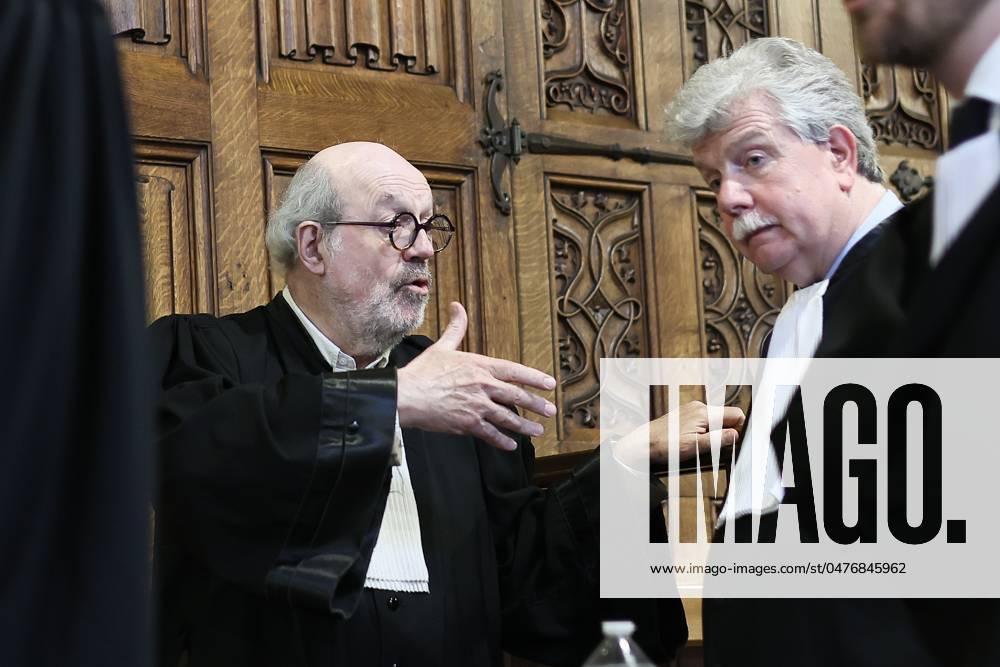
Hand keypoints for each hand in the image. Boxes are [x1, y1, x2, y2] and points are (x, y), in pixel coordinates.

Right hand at [397, 302, 556, 450]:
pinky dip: (502, 441)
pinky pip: (491, 434)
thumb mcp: (442, 346)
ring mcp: (477, 406)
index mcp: (480, 366)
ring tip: (538, 430)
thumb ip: (456, 328)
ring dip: (525, 426)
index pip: (515, 372)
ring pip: (508, 418)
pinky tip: (511, 445)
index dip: (534, 378)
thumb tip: (457, 306)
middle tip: (551, 410)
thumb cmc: (423, 371)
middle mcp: (483, 386)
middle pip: (517, 397)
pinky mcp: (468, 424)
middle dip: (537, 405)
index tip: (550, 384)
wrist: (407, 395)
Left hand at [615, 401, 744, 468]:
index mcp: (704, 412)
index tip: (737, 442)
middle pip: (726, 418)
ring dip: (715, 436)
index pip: (735, 414)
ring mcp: (692, 411)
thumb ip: (718, 440)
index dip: (741, 429)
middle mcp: (699, 407)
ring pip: (715, 422)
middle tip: (719, 451)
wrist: (642, 445)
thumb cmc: (664, 446)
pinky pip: (704, 424)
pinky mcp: (686, 417)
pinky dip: (705, 434)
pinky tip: (696, 446)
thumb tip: (736, 435)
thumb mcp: (695, 447)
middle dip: (727, 434)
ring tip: (704, 450)